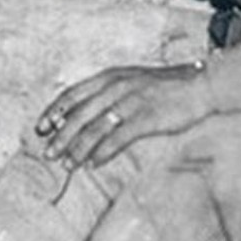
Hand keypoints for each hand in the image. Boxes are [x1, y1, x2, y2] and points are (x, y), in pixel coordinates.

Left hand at [35, 63, 208, 167]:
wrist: (200, 85)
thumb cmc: (165, 86)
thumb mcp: (131, 80)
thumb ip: (107, 93)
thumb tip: (82, 113)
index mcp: (109, 76)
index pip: (72, 94)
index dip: (53, 112)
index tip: (40, 128)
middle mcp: (116, 86)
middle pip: (79, 114)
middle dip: (60, 136)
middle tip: (49, 153)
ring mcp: (131, 101)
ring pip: (95, 128)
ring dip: (78, 148)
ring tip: (69, 164)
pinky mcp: (146, 117)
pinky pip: (118, 138)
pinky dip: (103, 152)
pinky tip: (94, 164)